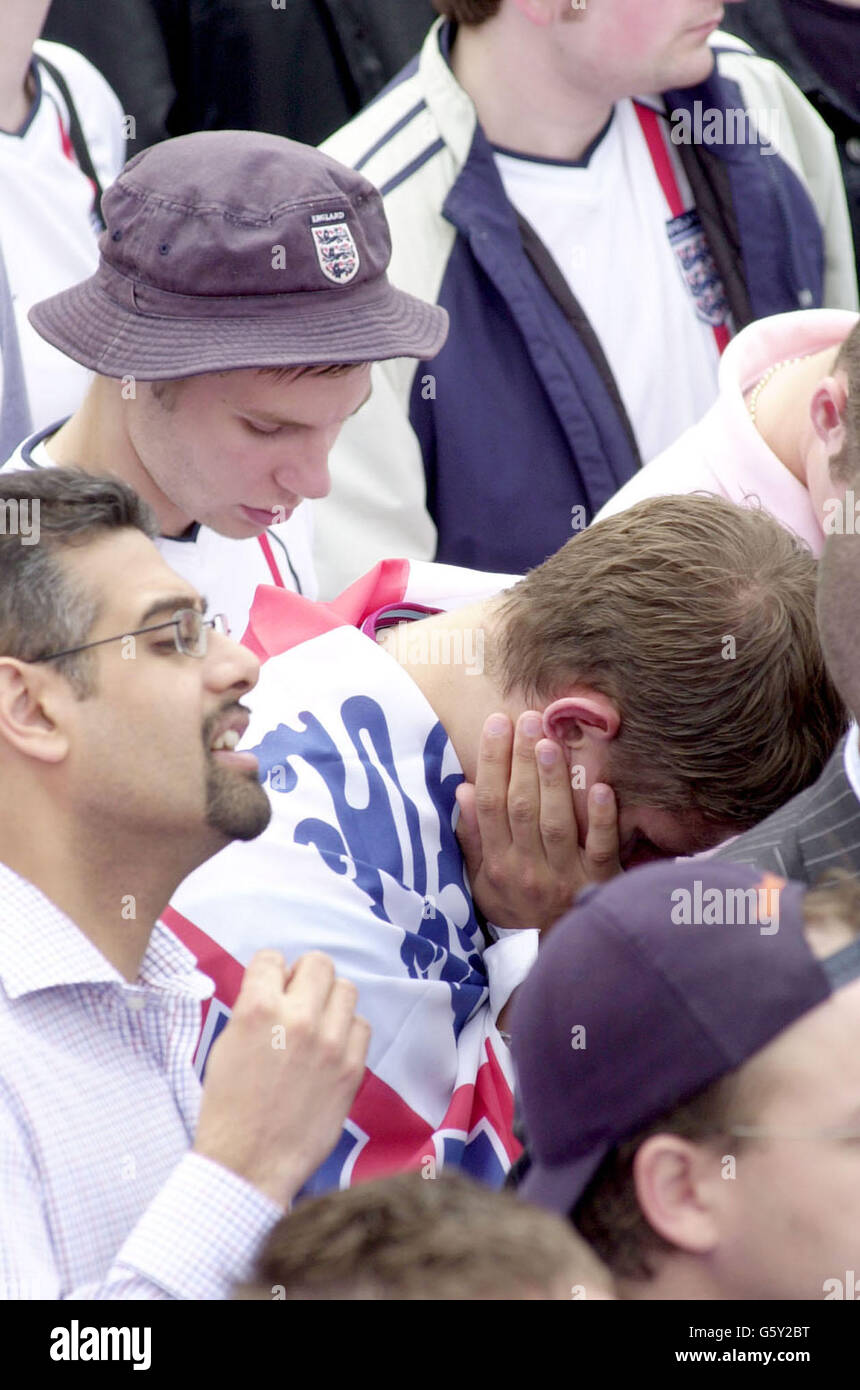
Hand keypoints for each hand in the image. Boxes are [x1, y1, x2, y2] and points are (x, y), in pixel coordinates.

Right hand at [194, 950, 369, 1207]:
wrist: (249, 1164)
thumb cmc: (228, 1107)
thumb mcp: (226, 1046)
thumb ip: (254, 1009)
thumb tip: (279, 988)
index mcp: (258, 1010)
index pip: (272, 958)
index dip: (269, 973)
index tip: (270, 989)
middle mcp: (298, 1019)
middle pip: (318, 963)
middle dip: (305, 977)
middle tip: (297, 1002)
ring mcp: (329, 1043)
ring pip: (346, 989)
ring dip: (330, 1002)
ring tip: (316, 1026)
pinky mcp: (351, 1068)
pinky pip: (362, 1026)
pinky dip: (347, 1032)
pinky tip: (331, 1050)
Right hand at [455, 711, 620, 931]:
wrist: (560, 954)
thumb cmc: (519, 909)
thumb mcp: (483, 881)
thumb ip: (473, 837)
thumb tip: (464, 790)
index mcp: (498, 865)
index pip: (491, 805)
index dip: (491, 763)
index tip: (496, 725)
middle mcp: (528, 869)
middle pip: (521, 807)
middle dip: (521, 760)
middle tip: (527, 720)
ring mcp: (565, 875)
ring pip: (556, 823)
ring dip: (553, 781)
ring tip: (550, 742)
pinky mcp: (600, 881)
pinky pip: (600, 847)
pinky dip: (601, 819)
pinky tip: (601, 788)